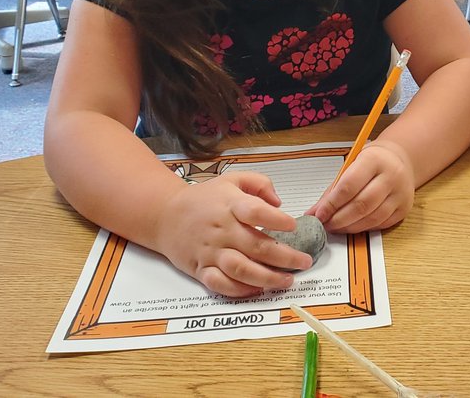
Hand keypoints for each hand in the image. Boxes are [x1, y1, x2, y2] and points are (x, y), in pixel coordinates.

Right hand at [154, 172, 313, 297]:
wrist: (165, 215)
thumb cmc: (204, 198)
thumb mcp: (232, 179)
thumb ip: (260, 184)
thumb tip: (279, 202)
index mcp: (230, 205)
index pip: (255, 212)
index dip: (276, 220)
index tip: (293, 226)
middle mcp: (222, 230)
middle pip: (256, 246)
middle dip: (285, 257)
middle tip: (304, 261)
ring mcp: (211, 252)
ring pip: (241, 269)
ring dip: (267, 278)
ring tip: (287, 280)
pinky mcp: (201, 269)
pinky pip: (221, 285)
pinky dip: (240, 290)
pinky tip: (258, 290)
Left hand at [309, 142, 415, 232]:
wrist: (400, 159)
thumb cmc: (372, 161)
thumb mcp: (352, 164)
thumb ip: (334, 188)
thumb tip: (315, 212)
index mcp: (374, 159)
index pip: (349, 185)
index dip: (332, 204)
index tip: (319, 214)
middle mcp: (391, 175)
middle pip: (362, 204)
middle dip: (339, 219)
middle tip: (325, 224)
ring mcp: (400, 193)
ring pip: (372, 218)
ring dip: (350, 227)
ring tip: (336, 227)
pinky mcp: (404, 208)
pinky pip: (381, 224)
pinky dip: (364, 228)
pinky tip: (352, 226)